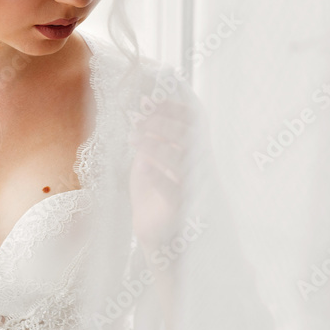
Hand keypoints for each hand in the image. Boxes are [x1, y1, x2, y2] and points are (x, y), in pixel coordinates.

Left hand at [128, 98, 200, 249]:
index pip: (193, 123)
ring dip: (157, 147)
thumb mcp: (154, 158)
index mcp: (193, 152)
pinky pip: (173, 191)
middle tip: (140, 116)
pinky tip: (143, 167)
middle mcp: (196, 168)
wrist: (159, 232)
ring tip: (133, 137)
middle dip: (164, 124)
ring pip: (180, 163)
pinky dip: (159, 177)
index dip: (177, 108)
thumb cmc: (157, 191)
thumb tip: (142, 105)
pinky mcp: (180, 210)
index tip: (155, 97)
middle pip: (188, 139)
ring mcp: (191, 188)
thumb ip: (153, 135)